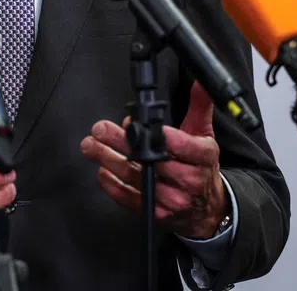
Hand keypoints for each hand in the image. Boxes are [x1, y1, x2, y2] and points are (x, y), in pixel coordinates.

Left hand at [81, 81, 228, 238]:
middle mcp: (188, 181)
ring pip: (137, 179)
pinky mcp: (155, 213)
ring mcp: (171, 200)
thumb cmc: (201, 167)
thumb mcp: (204, 135)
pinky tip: (101, 170)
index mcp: (202, 158)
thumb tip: (201, 83)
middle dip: (124, 144)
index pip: (185, 146)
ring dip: (110, 161)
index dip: (163, 136)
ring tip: (91, 146)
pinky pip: (130, 199)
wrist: (206, 209)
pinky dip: (112, 185)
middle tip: (101, 129)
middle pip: (154, 161)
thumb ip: (200, 107)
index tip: (139, 124)